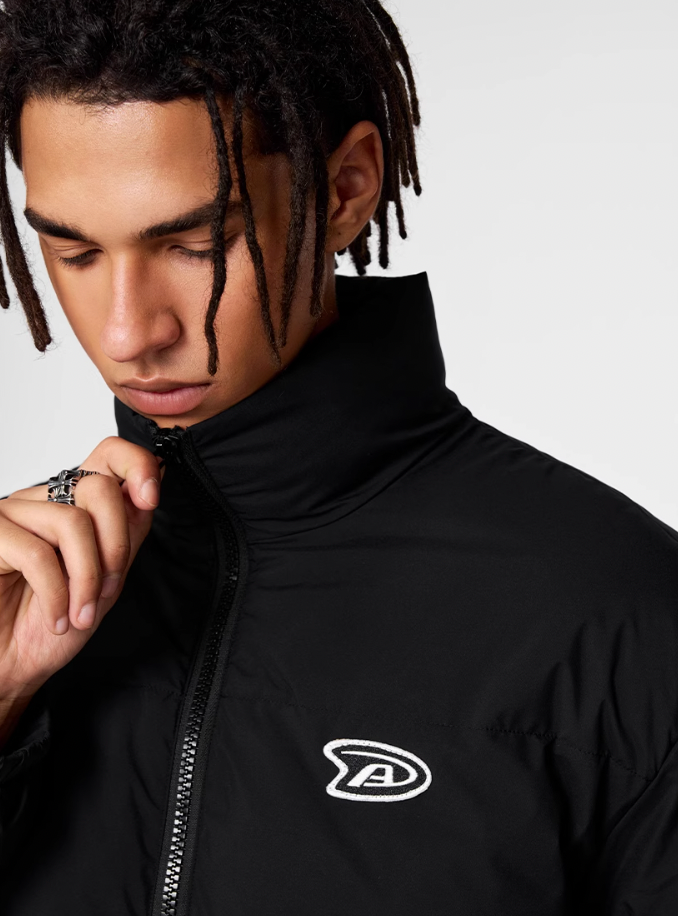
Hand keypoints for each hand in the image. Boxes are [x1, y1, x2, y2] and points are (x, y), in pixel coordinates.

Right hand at [0, 437, 162, 718]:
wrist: (9, 668)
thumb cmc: (48, 627)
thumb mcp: (104, 581)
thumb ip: (125, 536)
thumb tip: (148, 493)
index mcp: (72, 504)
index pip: (106, 454)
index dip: (134, 464)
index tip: (151, 497)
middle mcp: (41, 500)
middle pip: (97, 487)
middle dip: (115, 544)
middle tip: (107, 589)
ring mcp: (10, 515)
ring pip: (72, 522)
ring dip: (87, 579)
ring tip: (80, 615)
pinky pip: (36, 553)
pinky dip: (56, 594)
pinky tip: (57, 618)